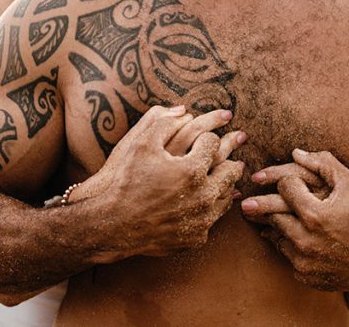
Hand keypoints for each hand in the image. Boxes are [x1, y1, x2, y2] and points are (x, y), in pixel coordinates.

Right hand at [76, 105, 244, 259]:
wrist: (110, 224)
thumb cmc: (124, 181)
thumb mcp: (139, 143)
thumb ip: (162, 122)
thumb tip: (182, 109)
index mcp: (191, 170)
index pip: (212, 143)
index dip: (210, 132)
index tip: (210, 130)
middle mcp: (202, 197)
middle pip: (229, 170)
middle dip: (231, 152)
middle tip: (238, 140)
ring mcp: (200, 220)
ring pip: (226, 196)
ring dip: (229, 180)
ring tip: (231, 168)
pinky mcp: (195, 238)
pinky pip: (214, 218)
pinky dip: (216, 204)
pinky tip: (216, 197)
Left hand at [240, 149, 348, 292]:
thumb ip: (324, 164)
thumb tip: (295, 153)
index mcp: (314, 215)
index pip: (284, 187)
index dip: (291, 181)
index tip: (296, 183)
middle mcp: (305, 240)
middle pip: (272, 212)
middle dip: (278, 202)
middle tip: (282, 198)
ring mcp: (303, 260)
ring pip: (275, 234)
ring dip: (283, 224)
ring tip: (295, 217)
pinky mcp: (304, 275)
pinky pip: (286, 254)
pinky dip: (292, 245)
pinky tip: (305, 237)